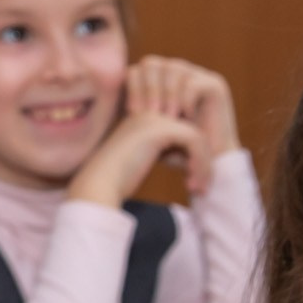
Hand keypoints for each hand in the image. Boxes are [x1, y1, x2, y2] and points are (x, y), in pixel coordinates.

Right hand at [64, 57, 237, 206]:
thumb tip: (190, 157)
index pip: (180, 128)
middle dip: (203, 158)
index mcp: (141, 120)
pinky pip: (195, 141)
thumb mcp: (141, 161)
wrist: (99, 186)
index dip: (192, 154)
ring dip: (204, 164)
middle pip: (191, 129)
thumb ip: (162, 152)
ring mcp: (153, 119)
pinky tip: (192, 184)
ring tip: (199, 189)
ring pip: (197, 135)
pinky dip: (200, 164)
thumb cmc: (114, 182)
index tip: (193, 179)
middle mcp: (148, 114)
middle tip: (202, 186)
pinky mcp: (160, 129)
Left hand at [124, 55, 238, 157]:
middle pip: (151, 63)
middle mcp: (178, 74)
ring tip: (169, 118)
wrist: (206, 165)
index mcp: (160, 82)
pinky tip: (184, 117)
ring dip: (167, 95)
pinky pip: (192, 81)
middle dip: (149, 89)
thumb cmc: (174, 151)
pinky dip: (185, 100)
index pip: (136, 69)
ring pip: (172, 68)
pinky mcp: (215, 85)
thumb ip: (134, 113)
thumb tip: (106, 103)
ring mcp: (198, 76)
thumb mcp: (148, 130)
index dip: (132, 89)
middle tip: (151, 113)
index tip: (134, 114)